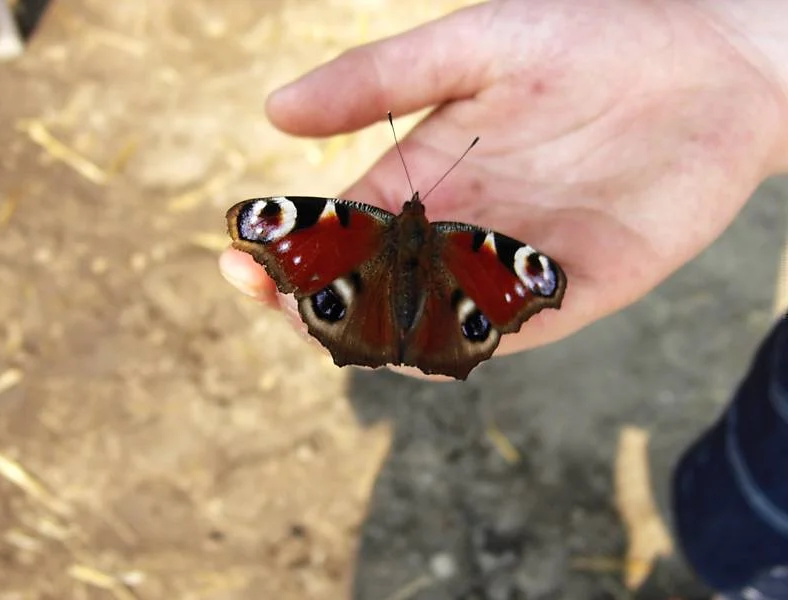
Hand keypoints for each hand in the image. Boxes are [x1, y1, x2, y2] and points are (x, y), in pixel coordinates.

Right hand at [220, 0, 787, 367]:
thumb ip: (380, 81)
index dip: (285, 251)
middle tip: (272, 298)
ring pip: (425, 326)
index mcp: (423, 181)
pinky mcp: (568, 293)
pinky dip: (456, 344)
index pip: (337, 234)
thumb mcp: (471, 46)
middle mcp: (456, 234)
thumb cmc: (590, 40)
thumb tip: (274, 113)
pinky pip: (501, 335)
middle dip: (314, 306)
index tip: (239, 254)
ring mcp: (508, 268)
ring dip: (373, 335)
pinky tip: (418, 340)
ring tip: (332, 326)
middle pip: (370, 292)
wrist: (709, 63)